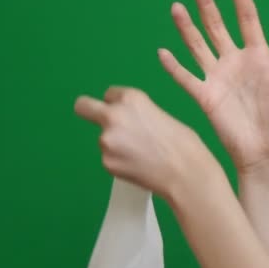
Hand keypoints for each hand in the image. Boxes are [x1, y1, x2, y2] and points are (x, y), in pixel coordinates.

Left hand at [74, 86, 218, 198]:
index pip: (109, 94)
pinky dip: (120, 161)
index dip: (118, 104)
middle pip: (83, 107)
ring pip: (103, 138)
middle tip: (97, 119)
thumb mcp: (160, 114)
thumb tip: (129, 121)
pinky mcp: (106, 163)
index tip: (125, 113)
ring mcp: (106, 141)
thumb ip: (138, 114)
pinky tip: (139, 166)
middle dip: (88, 110)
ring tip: (142, 154)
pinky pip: (109, 158)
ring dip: (116, 144)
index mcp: (130, 99)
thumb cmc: (182, 143)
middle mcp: (113, 116)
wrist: (185, 173)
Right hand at [158, 0, 268, 171]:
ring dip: (187, 28)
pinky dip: (174, 66)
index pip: (247, 19)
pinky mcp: (205, 97)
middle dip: (208, 5)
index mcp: (259, 58)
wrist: (267, 155)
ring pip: (198, 46)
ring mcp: (218, 78)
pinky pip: (186, 78)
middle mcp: (235, 63)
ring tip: (177, 7)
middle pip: (217, 27)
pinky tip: (163, 52)